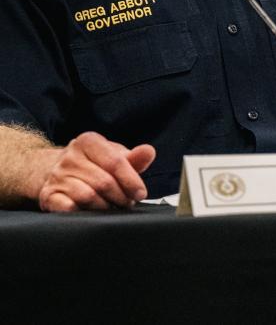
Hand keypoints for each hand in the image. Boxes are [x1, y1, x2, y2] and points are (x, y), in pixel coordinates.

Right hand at [36, 132, 155, 211]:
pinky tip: (91, 212)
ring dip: (105, 206)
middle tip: (127, 203)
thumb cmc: (94, 163)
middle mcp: (69, 157)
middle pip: (103, 182)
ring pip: (88, 196)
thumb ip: (134, 157)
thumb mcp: (114, 156)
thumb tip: (149, 152)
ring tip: (112, 207)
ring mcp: (56, 176)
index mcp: (88, 141)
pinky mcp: (48, 195)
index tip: (140, 193)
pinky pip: (67, 208)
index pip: (115, 162)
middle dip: (121, 196)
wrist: (58, 170)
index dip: (131, 180)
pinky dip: (83, 212)